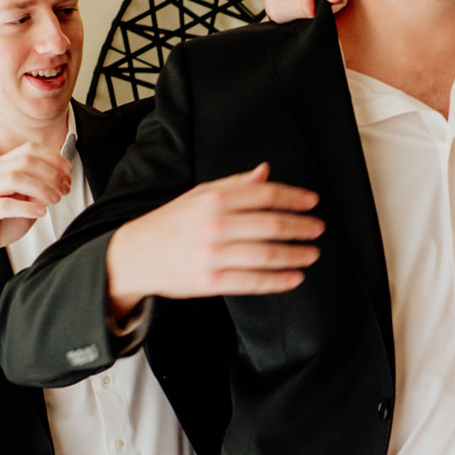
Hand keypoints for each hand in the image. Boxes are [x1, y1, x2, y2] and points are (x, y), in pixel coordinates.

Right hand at [0, 144, 72, 292]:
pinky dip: (27, 207)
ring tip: (54, 199)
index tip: (67, 172)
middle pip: (24, 161)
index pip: (29, 150)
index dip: (53, 158)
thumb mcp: (25, 203)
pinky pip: (4, 204)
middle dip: (51, 174)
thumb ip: (40, 191)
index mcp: (1, 168)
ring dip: (41, 188)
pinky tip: (40, 212)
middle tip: (64, 188)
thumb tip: (60, 182)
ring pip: (14, 178)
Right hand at [104, 163, 322, 312]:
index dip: (294, 198)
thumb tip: (265, 172)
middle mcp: (214, 225)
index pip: (265, 195)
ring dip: (295, 254)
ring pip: (266, 254)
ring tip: (311, 253)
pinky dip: (278, 280)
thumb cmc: (171, 223)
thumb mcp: (199, 194)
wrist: (136, 256)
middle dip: (301, 227)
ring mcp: (212, 255)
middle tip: (317, 229)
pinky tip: (294, 277)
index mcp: (213, 199)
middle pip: (270, 224)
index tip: (312, 203)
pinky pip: (252, 282)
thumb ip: (235, 184)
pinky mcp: (210, 282)